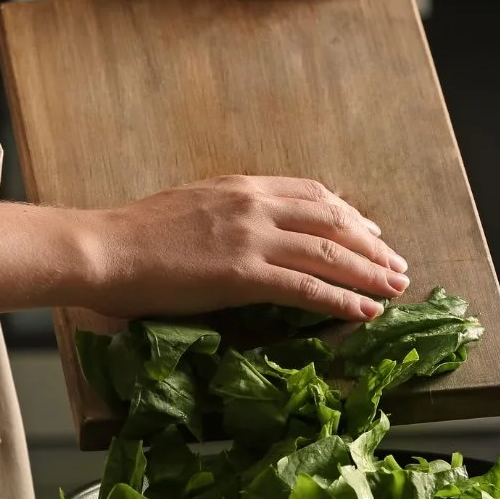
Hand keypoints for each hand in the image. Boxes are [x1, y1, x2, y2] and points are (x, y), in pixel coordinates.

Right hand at [82, 176, 408, 321]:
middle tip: (396, 264)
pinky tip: (363, 311)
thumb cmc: (133, 236)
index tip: (369, 231)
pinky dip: (341, 300)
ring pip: (328, 253)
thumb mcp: (189, 207)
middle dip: (370, 245)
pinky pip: (306, 287)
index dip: (347, 214)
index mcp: (240, 187)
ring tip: (394, 289)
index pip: (311, 194)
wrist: (103, 249)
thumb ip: (226, 215)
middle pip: (331, 220)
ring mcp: (250, 238)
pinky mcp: (242, 274)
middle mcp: (253, 205)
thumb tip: (248, 233)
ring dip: (367, 273)